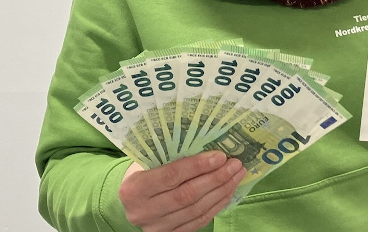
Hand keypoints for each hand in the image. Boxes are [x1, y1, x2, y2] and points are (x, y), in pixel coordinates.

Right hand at [119, 151, 245, 231]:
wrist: (131, 201)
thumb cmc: (144, 172)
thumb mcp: (149, 160)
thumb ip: (172, 155)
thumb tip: (209, 143)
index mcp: (134, 188)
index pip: (171, 176)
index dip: (198, 166)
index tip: (220, 156)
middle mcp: (143, 212)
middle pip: (187, 195)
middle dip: (216, 178)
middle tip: (235, 164)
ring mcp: (157, 227)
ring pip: (196, 209)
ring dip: (221, 191)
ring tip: (236, 175)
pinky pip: (199, 220)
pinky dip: (217, 205)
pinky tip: (228, 191)